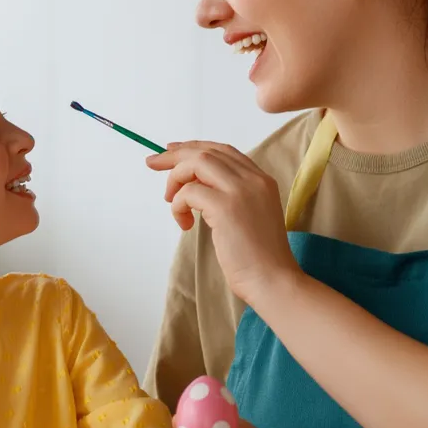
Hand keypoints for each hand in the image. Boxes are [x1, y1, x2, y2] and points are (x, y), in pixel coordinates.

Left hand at [146, 142, 300, 304]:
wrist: (273, 280)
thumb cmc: (259, 258)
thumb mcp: (249, 215)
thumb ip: (231, 196)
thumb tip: (195, 186)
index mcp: (261, 180)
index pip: (224, 151)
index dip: (195, 148)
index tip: (172, 151)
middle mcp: (253, 179)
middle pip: (207, 152)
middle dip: (176, 155)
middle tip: (153, 162)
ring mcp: (240, 190)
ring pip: (197, 164)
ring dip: (175, 179)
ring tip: (171, 201)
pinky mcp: (225, 207)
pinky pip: (188, 192)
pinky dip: (178, 205)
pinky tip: (184, 224)